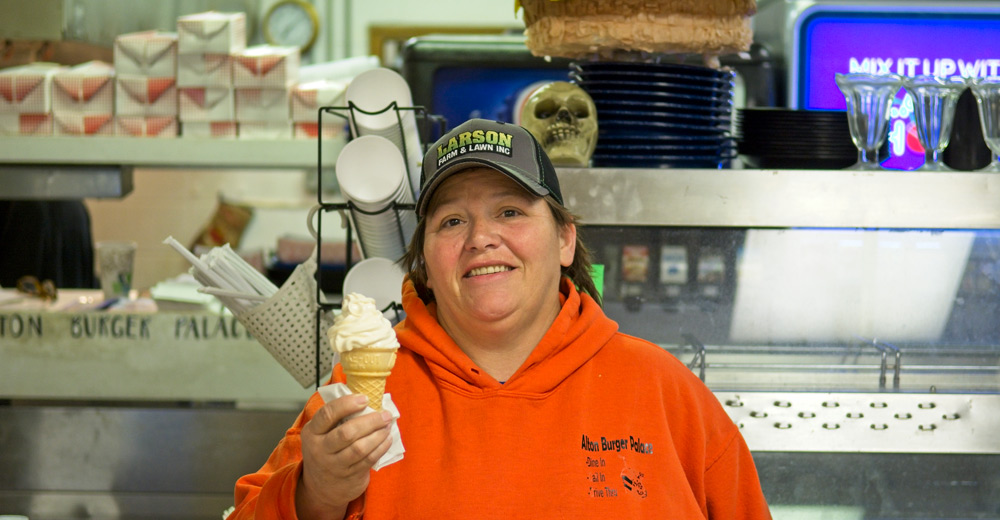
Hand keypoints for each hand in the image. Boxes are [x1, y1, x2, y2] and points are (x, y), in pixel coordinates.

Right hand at [296, 393, 393, 519]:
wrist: (320, 488)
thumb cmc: (324, 451)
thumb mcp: (319, 434)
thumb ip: (335, 418)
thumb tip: (363, 398)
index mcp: (311, 433)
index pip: (327, 414)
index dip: (347, 404)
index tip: (365, 398)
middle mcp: (320, 450)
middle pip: (347, 433)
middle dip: (370, 421)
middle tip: (384, 414)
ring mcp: (334, 465)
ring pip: (360, 448)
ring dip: (378, 434)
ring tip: (387, 425)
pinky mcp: (349, 476)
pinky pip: (368, 460)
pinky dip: (381, 448)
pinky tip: (387, 439)